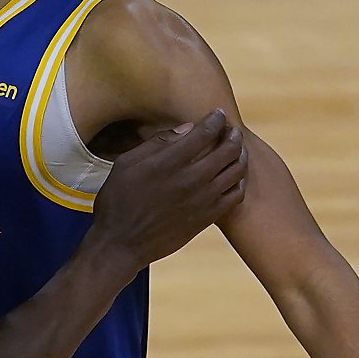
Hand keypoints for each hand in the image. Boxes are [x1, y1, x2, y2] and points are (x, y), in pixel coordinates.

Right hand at [91, 109, 247, 267]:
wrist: (122, 243)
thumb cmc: (118, 201)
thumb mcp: (127, 163)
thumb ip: (158, 143)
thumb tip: (187, 129)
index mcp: (169, 162)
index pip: (205, 133)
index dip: (216, 120)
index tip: (219, 114)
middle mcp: (190, 179)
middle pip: (227, 150)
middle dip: (232, 134)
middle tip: (232, 130)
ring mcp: (202, 200)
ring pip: (236, 171)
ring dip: (240, 155)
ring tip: (238, 149)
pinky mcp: (207, 218)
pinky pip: (235, 196)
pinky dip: (239, 181)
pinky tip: (234, 176)